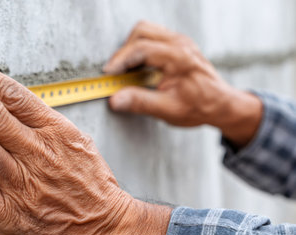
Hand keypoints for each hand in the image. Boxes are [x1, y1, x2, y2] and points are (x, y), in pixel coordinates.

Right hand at [104, 21, 262, 146]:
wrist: (221, 104)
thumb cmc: (199, 107)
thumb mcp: (168, 110)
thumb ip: (140, 103)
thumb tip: (115, 100)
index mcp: (179, 57)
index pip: (141, 48)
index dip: (120, 60)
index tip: (107, 74)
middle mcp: (180, 43)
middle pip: (141, 32)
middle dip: (123, 52)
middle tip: (115, 73)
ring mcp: (179, 41)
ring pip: (145, 30)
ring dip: (131, 47)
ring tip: (126, 70)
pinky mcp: (177, 43)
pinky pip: (152, 36)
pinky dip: (139, 48)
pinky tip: (138, 66)